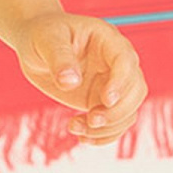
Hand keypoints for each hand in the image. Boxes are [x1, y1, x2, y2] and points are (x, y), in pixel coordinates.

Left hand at [12, 10, 147, 146]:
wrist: (36, 46)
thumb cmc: (42, 34)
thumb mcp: (46, 40)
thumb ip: (59, 59)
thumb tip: (70, 82)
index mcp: (107, 39)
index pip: (125, 61)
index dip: (120, 82)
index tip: (105, 100)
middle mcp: (115, 62)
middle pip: (136, 89)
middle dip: (118, 111)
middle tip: (90, 120)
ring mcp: (111, 83)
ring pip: (129, 110)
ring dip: (109, 127)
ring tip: (75, 128)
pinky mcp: (101, 101)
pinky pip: (116, 123)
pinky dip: (103, 135)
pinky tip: (82, 137)